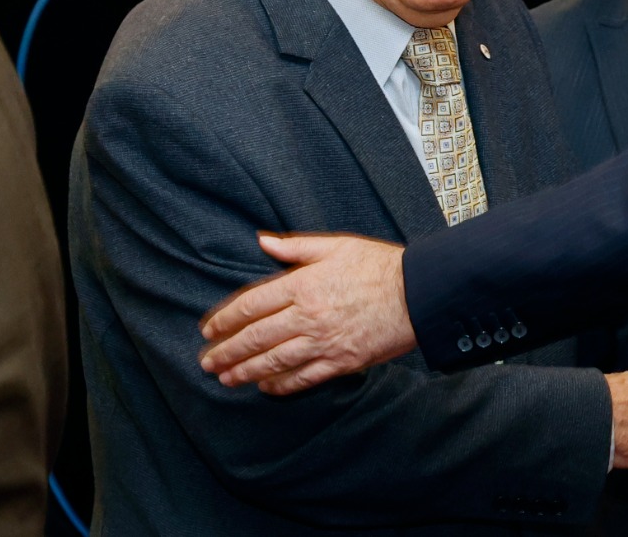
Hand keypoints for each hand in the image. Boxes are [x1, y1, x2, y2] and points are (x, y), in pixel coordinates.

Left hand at [199, 233, 414, 393]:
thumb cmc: (380, 266)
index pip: (251, 305)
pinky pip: (303, 378)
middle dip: (226, 351)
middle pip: (255, 337)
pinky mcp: (342, 361)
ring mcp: (324, 342)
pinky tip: (266, 386)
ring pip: (273, 362)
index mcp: (303, 284)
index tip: (209, 329)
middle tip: (207, 361)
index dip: (224, 319)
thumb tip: (262, 240)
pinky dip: (281, 385)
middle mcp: (308, 316)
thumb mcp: (337, 246)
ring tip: (226, 378)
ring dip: (245, 371)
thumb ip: (296, 247)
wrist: (419, 293)